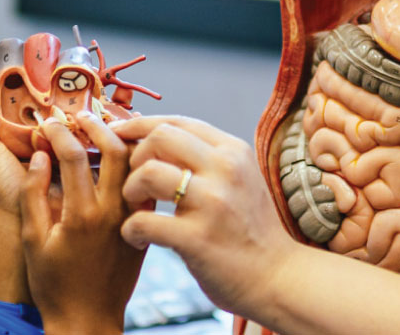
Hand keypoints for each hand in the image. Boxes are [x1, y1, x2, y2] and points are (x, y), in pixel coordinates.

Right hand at [22, 114, 145, 333]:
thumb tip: (41, 155)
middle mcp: (113, 212)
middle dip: (96, 124)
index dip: (58, 132)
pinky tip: (124, 154)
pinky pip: (145, 184)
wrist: (88, 319)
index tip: (48, 123)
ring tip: (104, 125)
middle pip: (115, 149)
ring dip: (122, 139)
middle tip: (80, 114)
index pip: (74, 155)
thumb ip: (33, 195)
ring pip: (138, 163)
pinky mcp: (144, 225)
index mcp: (82, 214)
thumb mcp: (32, 240)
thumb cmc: (55, 284)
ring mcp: (133, 218)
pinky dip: (136, 163)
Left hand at [111, 116, 301, 318]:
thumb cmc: (251, 231)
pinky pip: (143, 222)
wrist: (279, 278)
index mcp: (234, 152)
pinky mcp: (197, 239)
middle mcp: (226, 170)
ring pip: (147, 173)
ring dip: (130, 191)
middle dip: (136, 157)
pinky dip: (131, 230)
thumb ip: (207, 159)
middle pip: (160, 137)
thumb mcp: (241, 181)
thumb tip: (157, 139)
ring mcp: (213, 203)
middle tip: (137, 185)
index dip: (141, 125)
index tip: (120, 135)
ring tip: (138, 210)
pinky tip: (139, 239)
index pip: (178, 121)